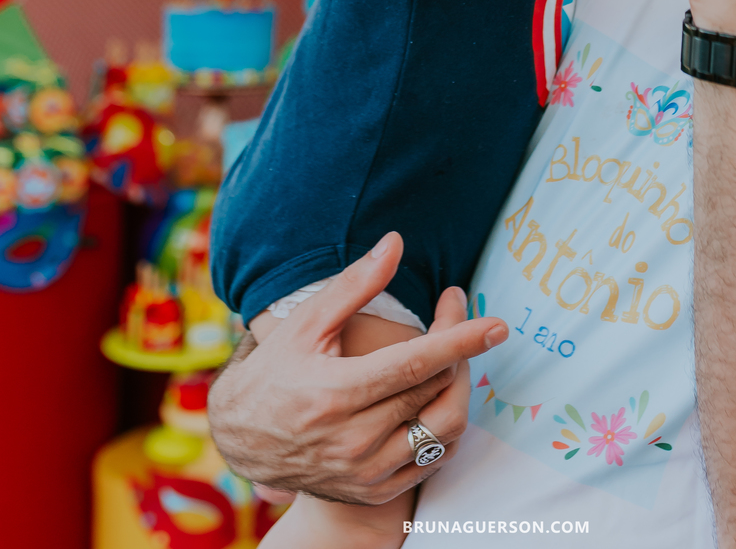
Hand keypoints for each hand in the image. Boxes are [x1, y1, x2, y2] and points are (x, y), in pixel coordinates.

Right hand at [207, 232, 506, 504]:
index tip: (496, 325)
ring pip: (442, 431)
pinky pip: (431, 462)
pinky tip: (434, 396)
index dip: (461, 342)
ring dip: (457, 389)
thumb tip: (396, 243)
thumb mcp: (306, 323)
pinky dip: (443, 426)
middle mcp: (355, 441)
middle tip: (458, 315)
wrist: (239, 442)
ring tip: (448, 356)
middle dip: (460, 350)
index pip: (417, 365)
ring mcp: (365, 473)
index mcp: (338, 394)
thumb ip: (355, 284)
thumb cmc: (274, 372)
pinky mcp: (372, 493)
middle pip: (436, 393)